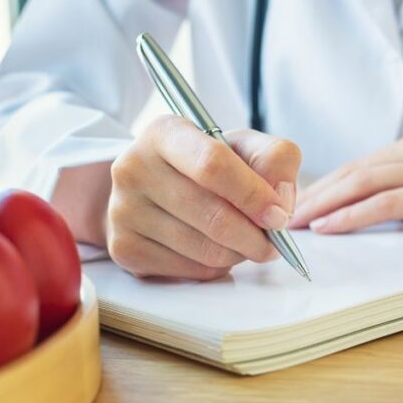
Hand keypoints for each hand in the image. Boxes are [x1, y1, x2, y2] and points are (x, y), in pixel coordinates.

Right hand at [107, 115, 300, 279]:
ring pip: (205, 249)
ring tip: (243, 243)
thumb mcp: (242, 147)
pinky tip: (214, 250)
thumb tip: (279, 203)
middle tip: (271, 242)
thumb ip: (274, 159)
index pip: (212, 164)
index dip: (253, 195)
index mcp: (164, 133)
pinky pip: (190, 270)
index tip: (278, 216)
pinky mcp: (124, 248)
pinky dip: (215, 267)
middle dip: (254, 236)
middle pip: (213, 215)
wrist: (151, 191)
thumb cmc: (204, 166)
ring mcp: (123, 210)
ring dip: (238, 253)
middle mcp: (134, 167)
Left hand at [288, 127, 402, 240]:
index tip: (295, 204)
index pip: (360, 164)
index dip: (324, 185)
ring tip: (296, 222)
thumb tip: (359, 207)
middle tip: (279, 213)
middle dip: (314, 194)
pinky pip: (389, 202)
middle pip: (355, 169)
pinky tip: (331, 226)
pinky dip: (354, 214)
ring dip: (324, 205)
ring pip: (365, 182)